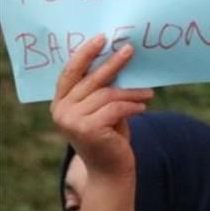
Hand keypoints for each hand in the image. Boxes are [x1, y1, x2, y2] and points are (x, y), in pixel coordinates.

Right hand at [50, 35, 153, 178]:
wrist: (112, 172)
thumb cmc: (110, 138)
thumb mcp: (102, 111)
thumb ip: (101, 91)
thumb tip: (120, 59)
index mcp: (60, 102)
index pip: (70, 72)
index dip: (85, 54)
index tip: (102, 38)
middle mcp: (61, 110)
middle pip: (90, 79)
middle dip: (112, 63)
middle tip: (130, 50)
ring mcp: (71, 120)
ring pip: (107, 94)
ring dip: (131, 92)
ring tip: (149, 92)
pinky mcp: (87, 129)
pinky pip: (115, 108)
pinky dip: (132, 106)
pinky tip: (143, 107)